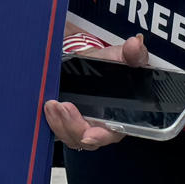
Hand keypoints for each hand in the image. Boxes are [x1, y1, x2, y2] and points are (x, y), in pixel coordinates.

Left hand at [43, 34, 147, 151]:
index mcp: (121, 117)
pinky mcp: (68, 124)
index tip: (88, 135)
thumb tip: (135, 44)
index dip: (100, 137)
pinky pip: (59, 130)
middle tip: (63, 107)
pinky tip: (48, 109)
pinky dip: (52, 122)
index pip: (112, 134)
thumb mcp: (122, 57)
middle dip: (73, 126)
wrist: (91, 62)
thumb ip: (132, 53)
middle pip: (87, 139)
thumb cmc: (110, 65)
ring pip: (70, 136)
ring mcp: (84, 127)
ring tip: (52, 105)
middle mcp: (102, 127)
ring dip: (59, 123)